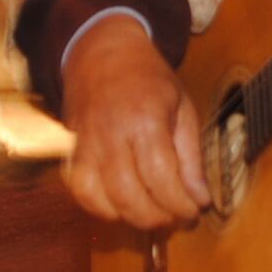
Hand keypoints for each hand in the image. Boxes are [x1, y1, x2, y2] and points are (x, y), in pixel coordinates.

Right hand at [58, 16, 209, 230]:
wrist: (103, 53)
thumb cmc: (148, 79)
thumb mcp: (182, 108)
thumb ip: (191, 157)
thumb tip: (201, 198)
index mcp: (145, 120)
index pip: (161, 179)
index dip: (180, 205)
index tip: (194, 210)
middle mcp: (111, 135)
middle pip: (130, 197)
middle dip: (158, 217)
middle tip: (176, 217)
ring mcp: (86, 144)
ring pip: (102, 200)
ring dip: (131, 218)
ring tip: (152, 213)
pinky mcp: (71, 151)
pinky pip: (79, 191)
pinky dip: (100, 208)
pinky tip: (121, 205)